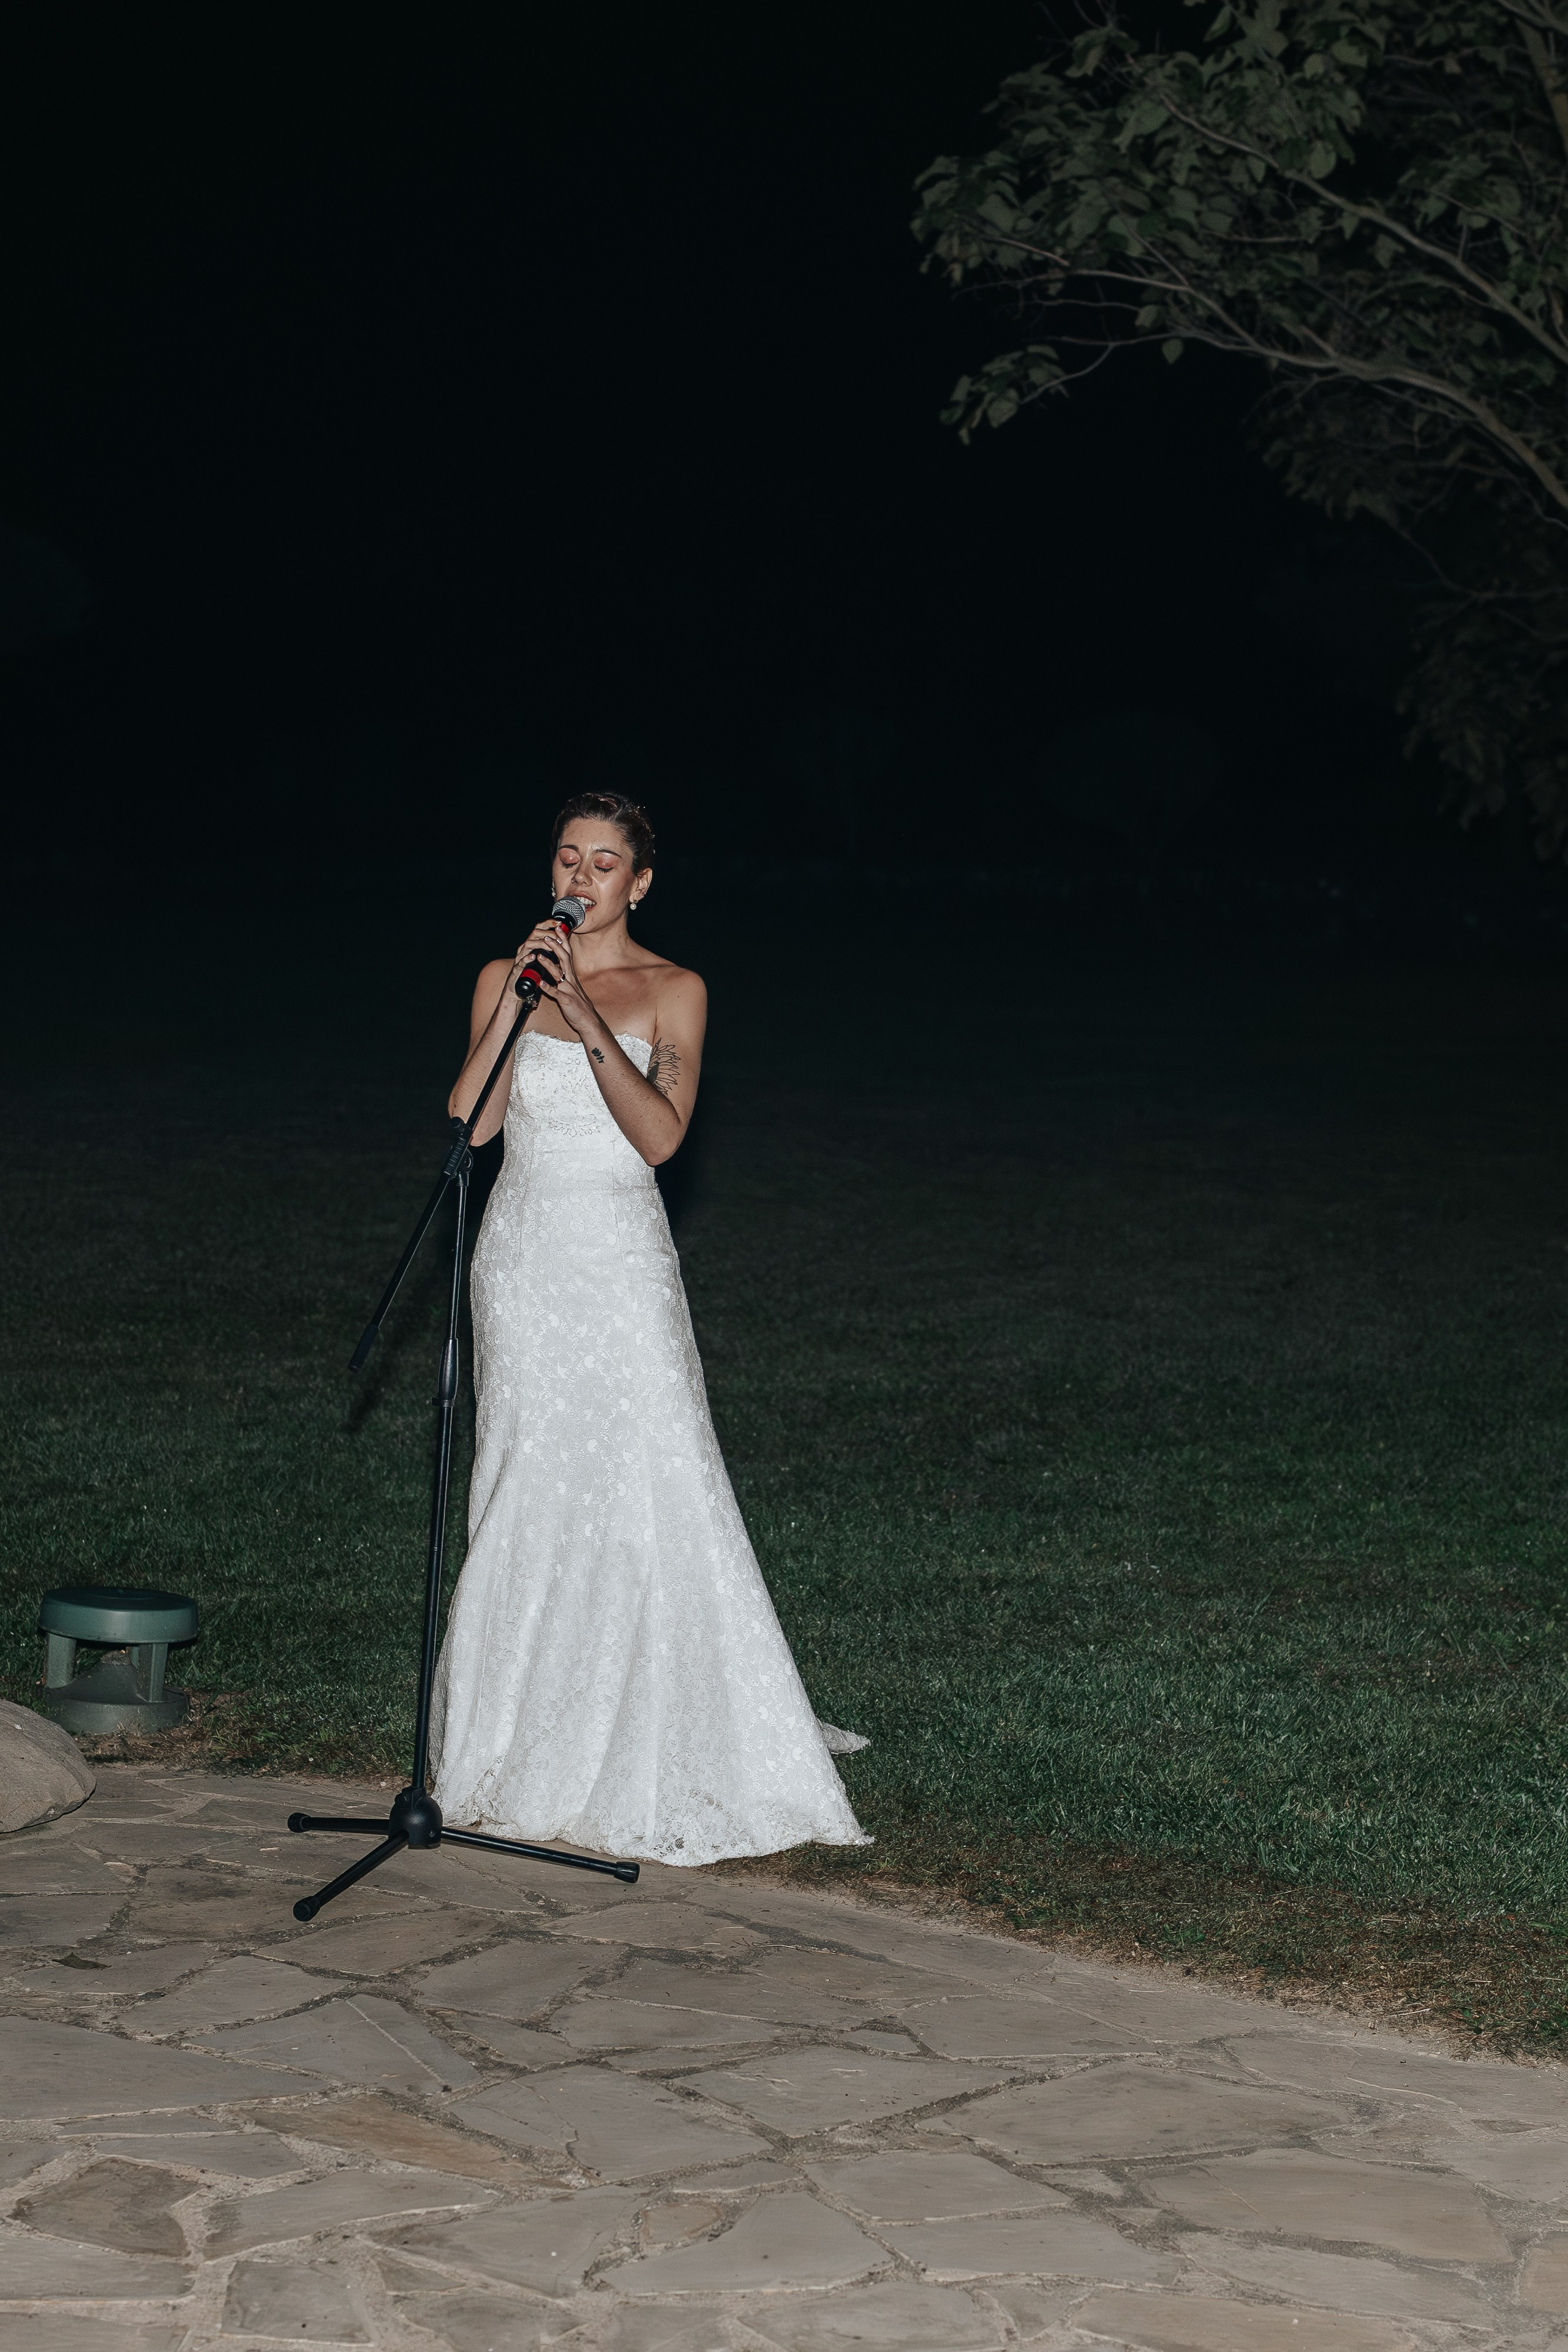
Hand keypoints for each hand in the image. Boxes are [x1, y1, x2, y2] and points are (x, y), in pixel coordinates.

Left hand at [512, 919, 595, 1033]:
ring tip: (539, 956)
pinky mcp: (566, 1001)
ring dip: (549, 965)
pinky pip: (556, 994)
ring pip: (559, 974)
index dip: (563, 940)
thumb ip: (564, 974)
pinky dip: (548, 988)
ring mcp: (569, 990)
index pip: (567, 953)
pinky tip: (540, 984)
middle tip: (547, 936)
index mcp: (571, 974)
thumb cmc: (578, 1003)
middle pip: (564, 959)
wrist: (588, 1020)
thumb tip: (556, 962)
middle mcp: (571, 979)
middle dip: (556, 947)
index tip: (557, 928)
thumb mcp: (571, 985)